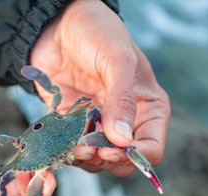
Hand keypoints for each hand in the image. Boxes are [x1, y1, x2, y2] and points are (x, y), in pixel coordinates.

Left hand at [30, 0, 169, 176]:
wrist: (57, 22)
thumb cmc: (96, 31)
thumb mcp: (116, 60)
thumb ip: (122, 100)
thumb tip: (122, 140)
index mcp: (148, 107)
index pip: (151, 148)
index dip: (134, 156)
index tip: (111, 149)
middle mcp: (126, 120)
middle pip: (124, 161)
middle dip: (106, 160)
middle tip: (87, 147)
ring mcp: (99, 124)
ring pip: (97, 160)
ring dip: (85, 159)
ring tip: (72, 146)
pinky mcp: (74, 125)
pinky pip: (73, 149)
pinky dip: (67, 152)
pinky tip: (60, 144)